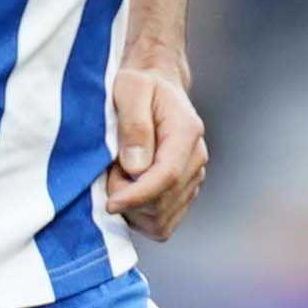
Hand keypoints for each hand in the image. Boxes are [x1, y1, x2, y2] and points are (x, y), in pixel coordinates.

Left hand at [100, 60, 208, 237]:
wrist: (157, 85)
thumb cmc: (141, 84)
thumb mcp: (130, 89)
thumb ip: (134, 126)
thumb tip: (135, 167)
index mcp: (186, 132)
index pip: (167, 176)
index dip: (137, 196)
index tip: (110, 203)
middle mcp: (196, 159)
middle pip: (163, 204)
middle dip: (129, 200)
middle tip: (111, 171)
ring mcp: (193, 178)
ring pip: (162, 220)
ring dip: (134, 210)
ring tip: (120, 178)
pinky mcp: (184, 192)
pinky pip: (163, 223)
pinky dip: (140, 217)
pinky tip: (128, 191)